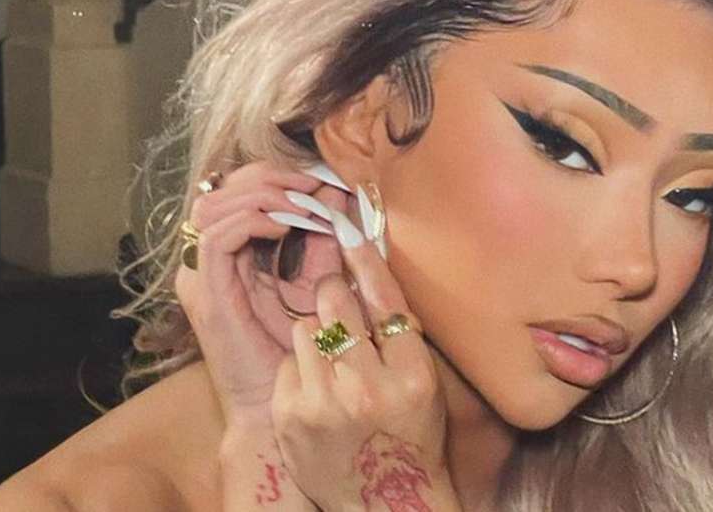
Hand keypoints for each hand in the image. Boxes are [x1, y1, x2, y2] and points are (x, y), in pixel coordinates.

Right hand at [173, 161, 325, 425]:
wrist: (281, 402)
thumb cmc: (302, 346)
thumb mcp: (318, 279)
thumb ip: (324, 238)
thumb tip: (340, 191)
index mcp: (232, 252)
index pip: (238, 189)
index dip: (277, 175)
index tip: (322, 180)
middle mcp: (208, 258)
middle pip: (222, 188)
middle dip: (272, 178)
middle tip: (314, 186)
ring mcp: (201, 274)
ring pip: (214, 205)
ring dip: (264, 196)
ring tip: (304, 205)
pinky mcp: (206, 292)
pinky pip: (217, 237)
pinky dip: (253, 221)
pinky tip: (286, 227)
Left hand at [271, 202, 458, 511]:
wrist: (384, 502)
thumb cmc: (411, 434)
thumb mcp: (423, 382)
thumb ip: (400, 332)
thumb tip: (367, 270)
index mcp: (411, 376)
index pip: (384, 300)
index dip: (364, 260)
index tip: (347, 229)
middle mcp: (366, 389)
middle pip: (335, 305)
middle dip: (334, 296)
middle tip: (339, 305)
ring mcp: (322, 405)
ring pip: (305, 329)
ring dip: (317, 334)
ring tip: (333, 361)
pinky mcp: (290, 418)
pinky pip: (288, 362)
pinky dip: (301, 368)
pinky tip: (318, 389)